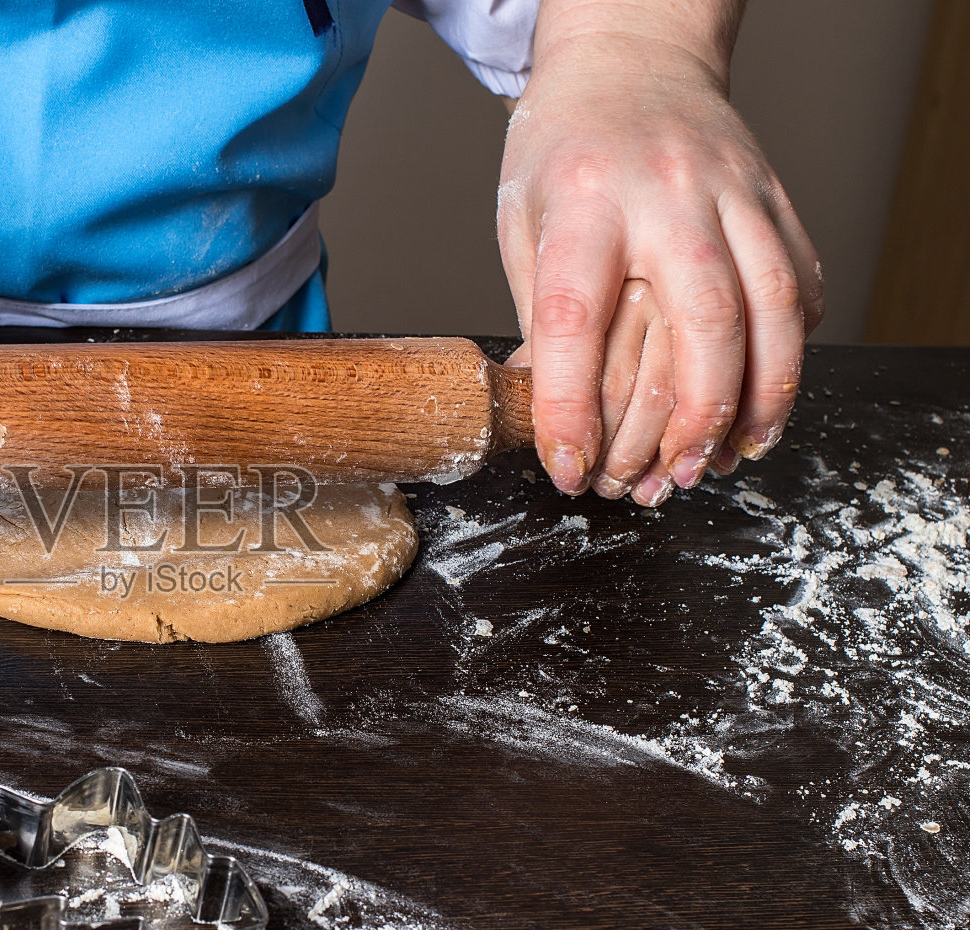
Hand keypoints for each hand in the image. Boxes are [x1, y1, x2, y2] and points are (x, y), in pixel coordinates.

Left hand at [497, 6, 822, 500]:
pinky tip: (765, 397)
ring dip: (761, 398)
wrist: (630, 60)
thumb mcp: (522, 224)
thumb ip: (542, 316)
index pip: (576, 321)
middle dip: (693, 416)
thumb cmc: (564, 150)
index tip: (568, 469)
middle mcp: (667, 196)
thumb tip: (552, 416)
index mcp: (584, 204)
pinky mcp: (775, 200)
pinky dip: (789, 353)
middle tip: (671, 477)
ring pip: (772, 307)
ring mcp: (733, 193)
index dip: (570, 409)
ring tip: (732, 456)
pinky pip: (799, 286)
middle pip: (704, 317)